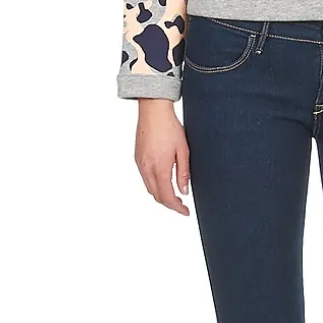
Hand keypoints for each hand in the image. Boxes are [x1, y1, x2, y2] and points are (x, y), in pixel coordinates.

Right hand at [135, 99, 189, 214]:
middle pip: (157, 195)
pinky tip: (164, 181)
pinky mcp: (138, 158)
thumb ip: (183, 173)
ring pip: (150, 188)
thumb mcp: (183, 151)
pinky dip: (155, 185)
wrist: (153, 111)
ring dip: (161, 194)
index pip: (167, 196)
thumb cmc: (170, 127)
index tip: (185, 212)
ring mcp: (140, 163)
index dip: (176, 207)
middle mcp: (147, 168)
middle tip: (182, 205)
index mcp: (160, 167)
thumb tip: (184, 191)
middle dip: (169, 203)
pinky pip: (145, 178)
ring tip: (175, 194)